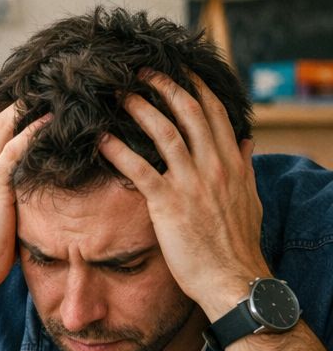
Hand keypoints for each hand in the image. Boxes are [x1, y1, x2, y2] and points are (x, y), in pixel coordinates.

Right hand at [0, 105, 49, 295]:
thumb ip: (10, 191)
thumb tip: (37, 186)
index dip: (6, 107)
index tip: (31, 91)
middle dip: (16, 97)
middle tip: (44, 78)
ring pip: (1, 125)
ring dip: (25, 106)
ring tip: (50, 88)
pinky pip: (14, 150)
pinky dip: (32, 132)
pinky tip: (50, 120)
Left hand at [97, 71, 268, 316]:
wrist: (232, 279)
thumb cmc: (237, 244)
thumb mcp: (250, 199)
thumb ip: (244, 167)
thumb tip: (246, 141)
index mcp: (232, 162)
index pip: (215, 113)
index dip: (195, 87)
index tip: (178, 70)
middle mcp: (214, 165)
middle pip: (188, 111)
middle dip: (164, 86)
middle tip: (141, 72)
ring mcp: (191, 183)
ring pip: (163, 132)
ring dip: (138, 108)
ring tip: (118, 95)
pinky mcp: (168, 203)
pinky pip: (139, 169)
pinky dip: (118, 151)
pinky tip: (100, 140)